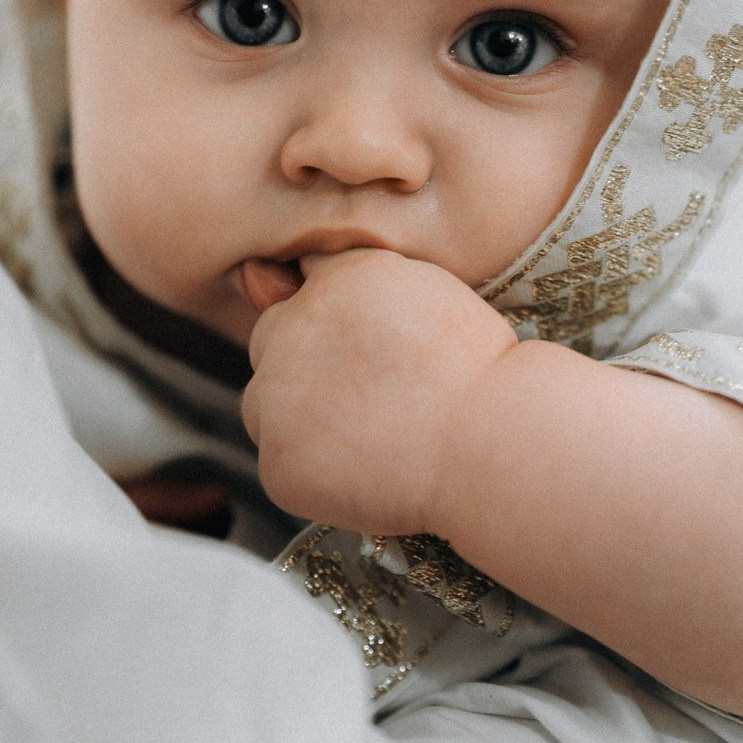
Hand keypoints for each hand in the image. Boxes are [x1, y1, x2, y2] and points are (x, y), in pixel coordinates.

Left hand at [241, 248, 517, 534]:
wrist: (494, 442)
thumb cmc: (473, 368)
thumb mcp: (418, 292)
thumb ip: (344, 277)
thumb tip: (248, 273)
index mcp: (333, 278)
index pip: (303, 291)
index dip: (341, 325)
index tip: (382, 351)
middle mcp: (292, 328)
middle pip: (270, 341)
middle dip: (306, 363)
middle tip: (377, 393)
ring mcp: (278, 397)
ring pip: (264, 403)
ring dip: (299, 414)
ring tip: (373, 430)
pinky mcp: (278, 462)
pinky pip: (280, 461)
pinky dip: (314, 469)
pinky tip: (368, 467)